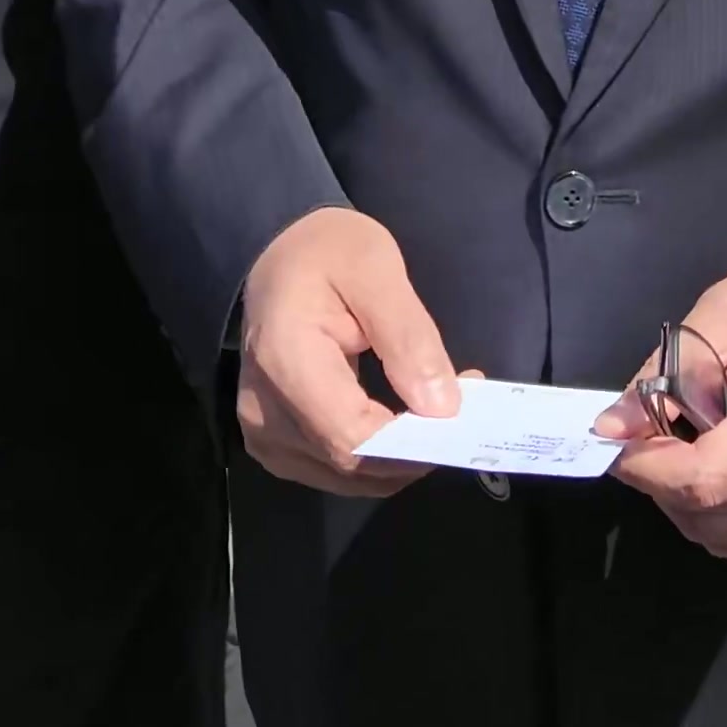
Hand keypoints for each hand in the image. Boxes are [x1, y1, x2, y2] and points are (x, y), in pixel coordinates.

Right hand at [237, 210, 458, 493]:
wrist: (276, 252)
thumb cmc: (326, 251)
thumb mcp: (377, 269)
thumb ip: (408, 337)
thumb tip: (442, 408)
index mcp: (285, 362)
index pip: (353, 437)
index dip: (413, 443)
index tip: (462, 414)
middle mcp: (264, 412)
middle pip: (351, 463)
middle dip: (415, 447)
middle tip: (463, 404)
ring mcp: (262, 433)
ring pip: (346, 475)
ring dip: (399, 455)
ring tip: (435, 407)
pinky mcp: (272, 442)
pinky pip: (332, 468)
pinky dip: (374, 455)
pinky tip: (401, 421)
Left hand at [593, 263, 726, 558]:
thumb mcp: (725, 317)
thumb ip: (666, 372)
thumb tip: (611, 428)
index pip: (704, 479)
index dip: (647, 464)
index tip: (615, 436)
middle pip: (705, 514)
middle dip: (658, 476)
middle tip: (647, 427)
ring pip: (716, 536)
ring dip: (680, 497)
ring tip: (685, 440)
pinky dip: (709, 511)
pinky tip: (712, 463)